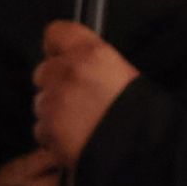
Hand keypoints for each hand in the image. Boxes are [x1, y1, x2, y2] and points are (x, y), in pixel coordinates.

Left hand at [32, 21, 139, 165]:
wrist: (143, 152)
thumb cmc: (144, 117)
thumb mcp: (128, 77)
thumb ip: (98, 67)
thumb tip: (82, 68)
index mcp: (93, 53)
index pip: (56, 33)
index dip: (58, 47)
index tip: (62, 56)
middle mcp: (69, 72)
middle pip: (44, 71)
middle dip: (56, 85)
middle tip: (80, 101)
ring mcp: (55, 102)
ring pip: (41, 103)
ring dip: (55, 113)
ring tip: (82, 126)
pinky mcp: (48, 129)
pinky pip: (42, 130)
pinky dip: (54, 137)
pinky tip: (77, 141)